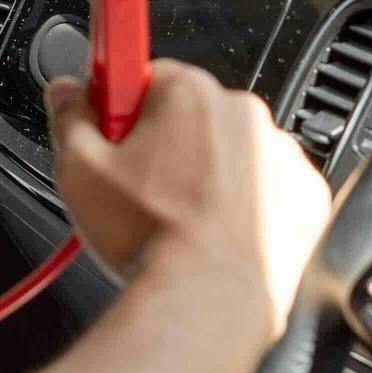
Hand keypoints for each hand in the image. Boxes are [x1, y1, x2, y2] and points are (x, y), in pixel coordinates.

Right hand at [45, 61, 327, 338]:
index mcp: (188, 92)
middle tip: (139, 190)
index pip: (147, 74)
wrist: (208, 298)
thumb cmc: (153, 236)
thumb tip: (66, 92)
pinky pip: (269, 189)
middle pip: (190, 114)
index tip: (112, 132)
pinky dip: (247, 206)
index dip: (121, 107)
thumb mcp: (79, 170)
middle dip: (164, 143)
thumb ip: (69, 117)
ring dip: (207, 175)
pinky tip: (215, 233)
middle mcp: (242, 113)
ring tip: (178, 221)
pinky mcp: (304, 196)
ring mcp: (281, 155)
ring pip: (231, 153)